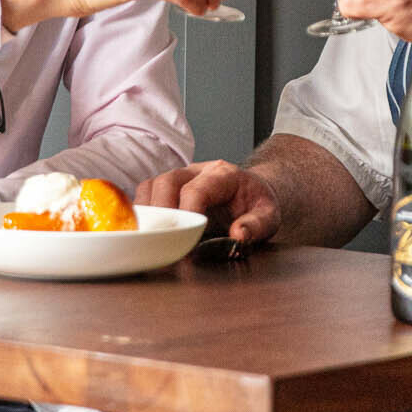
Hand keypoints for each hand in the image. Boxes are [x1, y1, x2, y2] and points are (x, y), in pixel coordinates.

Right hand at [137, 159, 281, 245]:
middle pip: (167, 181)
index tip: (184, 240)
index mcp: (223, 174)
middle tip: (160, 239)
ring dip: (146, 211)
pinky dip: (141, 212)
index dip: (186, 213)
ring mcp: (181, 177)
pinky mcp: (169, 188)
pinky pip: (147, 193)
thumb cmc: (257, 204)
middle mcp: (198, 171)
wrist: (253, 192)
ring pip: (152, 185)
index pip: (196, 189)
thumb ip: (257, 225)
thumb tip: (238, 235)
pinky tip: (144, 231)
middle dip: (160, 211)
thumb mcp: (269, 215)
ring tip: (147, 236)